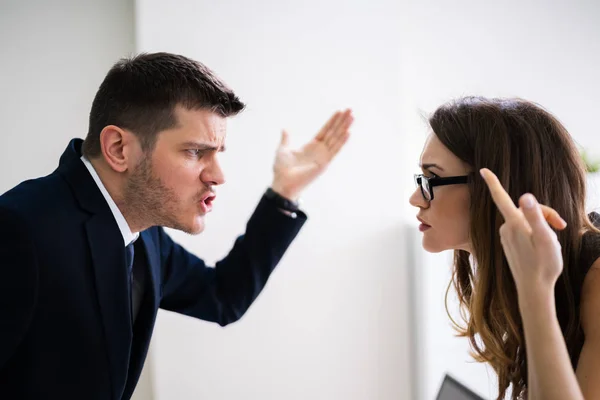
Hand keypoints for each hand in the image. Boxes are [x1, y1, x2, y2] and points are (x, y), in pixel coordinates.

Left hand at [271, 109, 353, 199]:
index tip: (339, 111)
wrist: (282, 182)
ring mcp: (323, 157)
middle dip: (341, 121)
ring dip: (344, 127)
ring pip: (336, 139)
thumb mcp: (283, 150)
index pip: (324, 131)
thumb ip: (286, 139)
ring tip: (352, 117)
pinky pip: (335, 150)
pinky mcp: (324, 163)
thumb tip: (285, 129)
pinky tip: (348, 132)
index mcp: (311, 147)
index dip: (332, 121)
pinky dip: (342, 141)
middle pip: (333, 132)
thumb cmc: (281, 169)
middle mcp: (319, 151)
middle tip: (350, 109)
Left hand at [480, 168, 563, 293]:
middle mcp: (506, 228)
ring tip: (553, 240)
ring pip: (526, 220)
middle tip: (562, 226)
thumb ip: (535, 216)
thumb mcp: (545, 239)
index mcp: (514, 224)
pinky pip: (523, 230)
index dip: (493, 182)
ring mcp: (506, 236)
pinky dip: (535, 233)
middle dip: (545, 213)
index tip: (482, 170)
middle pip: (525, 209)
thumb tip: (524, 196)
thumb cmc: (543, 265)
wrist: (533, 290)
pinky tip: (542, 247)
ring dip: (541, 225)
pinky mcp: (509, 243)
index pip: (501, 198)